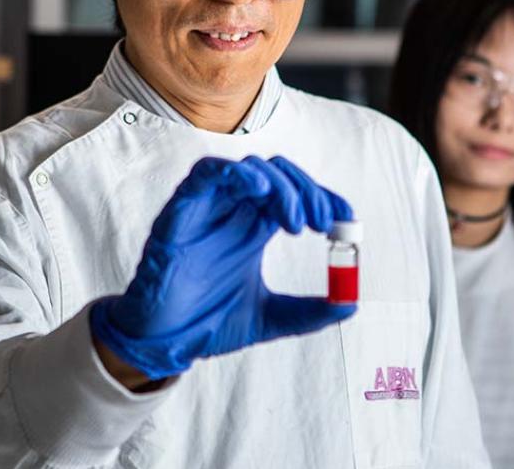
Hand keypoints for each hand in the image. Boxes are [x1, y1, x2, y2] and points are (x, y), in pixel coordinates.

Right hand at [90, 155, 356, 380]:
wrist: (164, 344)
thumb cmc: (208, 322)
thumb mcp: (271, 318)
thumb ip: (308, 312)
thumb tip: (349, 305)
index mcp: (254, 227)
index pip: (296, 195)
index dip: (325, 199)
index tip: (348, 220)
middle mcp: (234, 211)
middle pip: (278, 175)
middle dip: (307, 191)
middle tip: (324, 222)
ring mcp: (208, 207)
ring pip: (249, 169)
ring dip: (280, 185)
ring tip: (296, 221)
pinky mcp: (180, 211)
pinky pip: (206, 174)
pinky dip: (235, 174)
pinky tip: (259, 191)